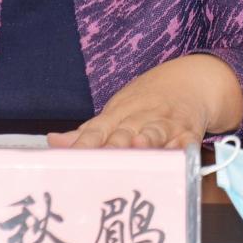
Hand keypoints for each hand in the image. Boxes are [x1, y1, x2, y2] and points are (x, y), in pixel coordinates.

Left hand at [46, 54, 242, 149]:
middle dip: (111, 147)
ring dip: (146, 140)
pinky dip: (181, 149)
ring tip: (138, 146)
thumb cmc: (145, 101)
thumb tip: (53, 142)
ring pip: (154, 132)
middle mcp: (139, 118)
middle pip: (123, 133)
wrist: (189, 80)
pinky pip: (186, 141)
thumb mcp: (116, 111)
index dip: (82, 144)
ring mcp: (165, 123)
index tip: (68, 159)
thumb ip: (87, 132)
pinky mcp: (189, 131)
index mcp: (118, 114)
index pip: (96, 130)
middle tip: (98, 162)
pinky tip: (177, 156)